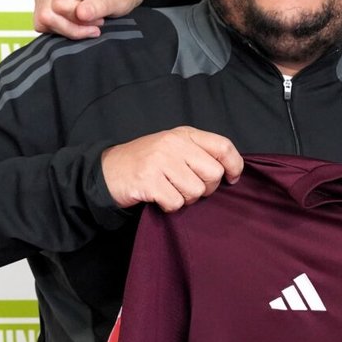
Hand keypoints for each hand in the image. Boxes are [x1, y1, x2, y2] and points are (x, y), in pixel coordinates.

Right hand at [34, 0, 147, 38]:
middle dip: (70, 27)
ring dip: (64, 27)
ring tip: (87, 21)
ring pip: (42, 17)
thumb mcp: (120, 0)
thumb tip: (80, 14)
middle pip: (47, 13)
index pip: (61, 6)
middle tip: (93, 25)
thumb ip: (100, 7)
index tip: (98, 21)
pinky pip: (41, 17)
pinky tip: (76, 21)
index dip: (78, 21)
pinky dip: (58, 25)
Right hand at [101, 127, 243, 211]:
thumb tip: (230, 171)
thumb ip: (199, 153)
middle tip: (188, 187)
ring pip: (196, 191)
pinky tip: (159, 198)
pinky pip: (176, 202)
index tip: (232, 178)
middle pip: (213, 173)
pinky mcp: (149, 180)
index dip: (234, 165)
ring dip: (186, 199)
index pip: (223, 146)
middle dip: (206, 188)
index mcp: (184, 134)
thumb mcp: (174, 147)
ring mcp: (160, 161)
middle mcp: (174, 144)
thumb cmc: (146, 162)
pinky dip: (170, 206)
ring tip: (170, 191)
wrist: (107, 171)